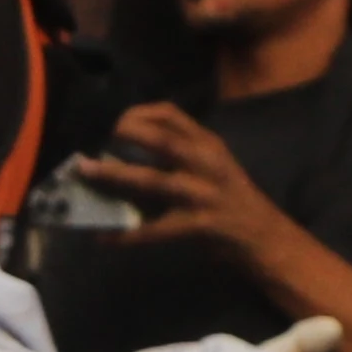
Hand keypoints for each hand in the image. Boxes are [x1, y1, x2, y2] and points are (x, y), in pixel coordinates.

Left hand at [78, 102, 294, 266]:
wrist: (266, 237)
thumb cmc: (232, 200)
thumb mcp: (213, 167)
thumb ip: (181, 155)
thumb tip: (127, 152)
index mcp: (208, 144)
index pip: (171, 114)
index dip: (137, 113)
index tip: (112, 119)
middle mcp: (206, 163)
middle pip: (161, 139)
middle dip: (123, 134)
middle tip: (92, 136)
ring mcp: (203, 194)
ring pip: (153, 181)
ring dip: (115, 175)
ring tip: (86, 173)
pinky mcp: (199, 225)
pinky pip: (156, 229)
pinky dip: (128, 234)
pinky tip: (104, 238)